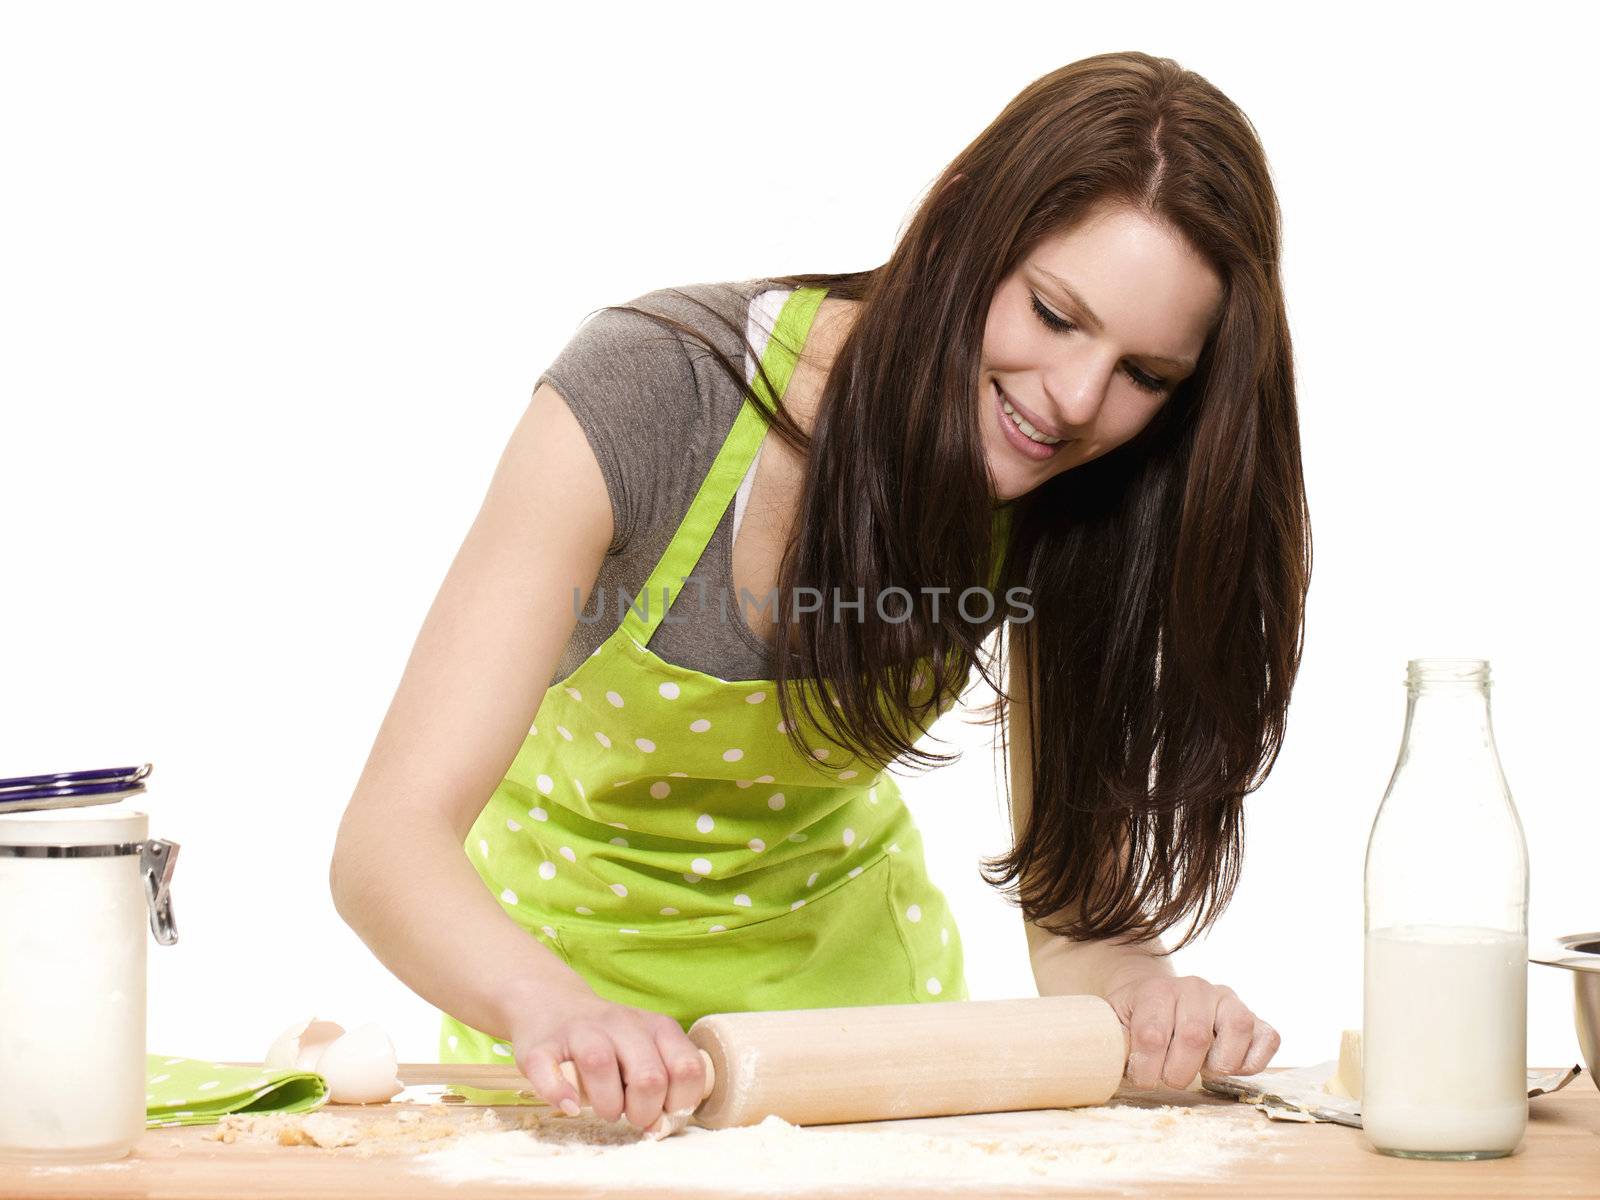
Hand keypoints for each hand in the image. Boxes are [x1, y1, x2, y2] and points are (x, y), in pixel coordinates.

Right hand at [508, 982, 707, 1130]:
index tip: (665, 1110)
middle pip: (648, 1076)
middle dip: (644, 1112)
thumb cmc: (610, 1043)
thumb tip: (661, 1126)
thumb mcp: (648, 1050)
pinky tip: (570, 1106)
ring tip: (606, 1111)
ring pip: (600, 1065)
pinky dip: (559, 1094)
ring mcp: (580, 1030)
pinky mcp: (541, 1046)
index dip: (681, 1102)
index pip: (687, 1069)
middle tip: (632, 1115)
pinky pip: (547, 1071)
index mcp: (657, 1027)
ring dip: (608, 1105)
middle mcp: (622, 1023)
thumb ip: (664, 1082)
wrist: (554, 1005)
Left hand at [1104, 973, 1279, 1089]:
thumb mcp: (1113, 1024)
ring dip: (1219, 1064)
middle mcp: (1195, 988)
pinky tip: (1232, 1068)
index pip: (1152, 1035)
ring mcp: (1227, 1000)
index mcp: (1156, 989)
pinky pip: (1268, 1037)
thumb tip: (1108, 1060)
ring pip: (1237, 1028)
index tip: (1142, 1078)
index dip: (1145, 1069)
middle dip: (1178, 1072)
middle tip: (1170, 1079)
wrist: (1154, 996)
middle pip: (1193, 1036)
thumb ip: (1112, 1040)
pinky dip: (1255, 1060)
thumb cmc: (1134, 1019)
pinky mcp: (1254, 1017)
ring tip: (1203, 1071)